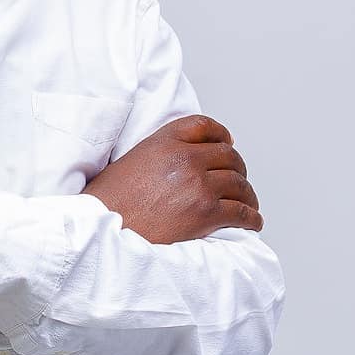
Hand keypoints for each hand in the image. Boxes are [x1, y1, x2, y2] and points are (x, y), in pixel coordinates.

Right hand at [83, 114, 262, 243]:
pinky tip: (251, 222)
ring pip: (239, 184)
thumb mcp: (129, 162)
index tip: (227, 142)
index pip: (204, 126)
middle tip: (237, 179)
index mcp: (164, 141)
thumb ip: (158, 156)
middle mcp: (185, 158)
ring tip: (247, 204)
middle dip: (237, 168)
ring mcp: (198, 185)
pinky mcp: (206, 214)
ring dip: (247, 195)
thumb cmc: (109, 201)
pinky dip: (251, 218)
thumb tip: (176, 167)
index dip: (221, 134)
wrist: (103, 228)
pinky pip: (241, 212)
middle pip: (228, 155)